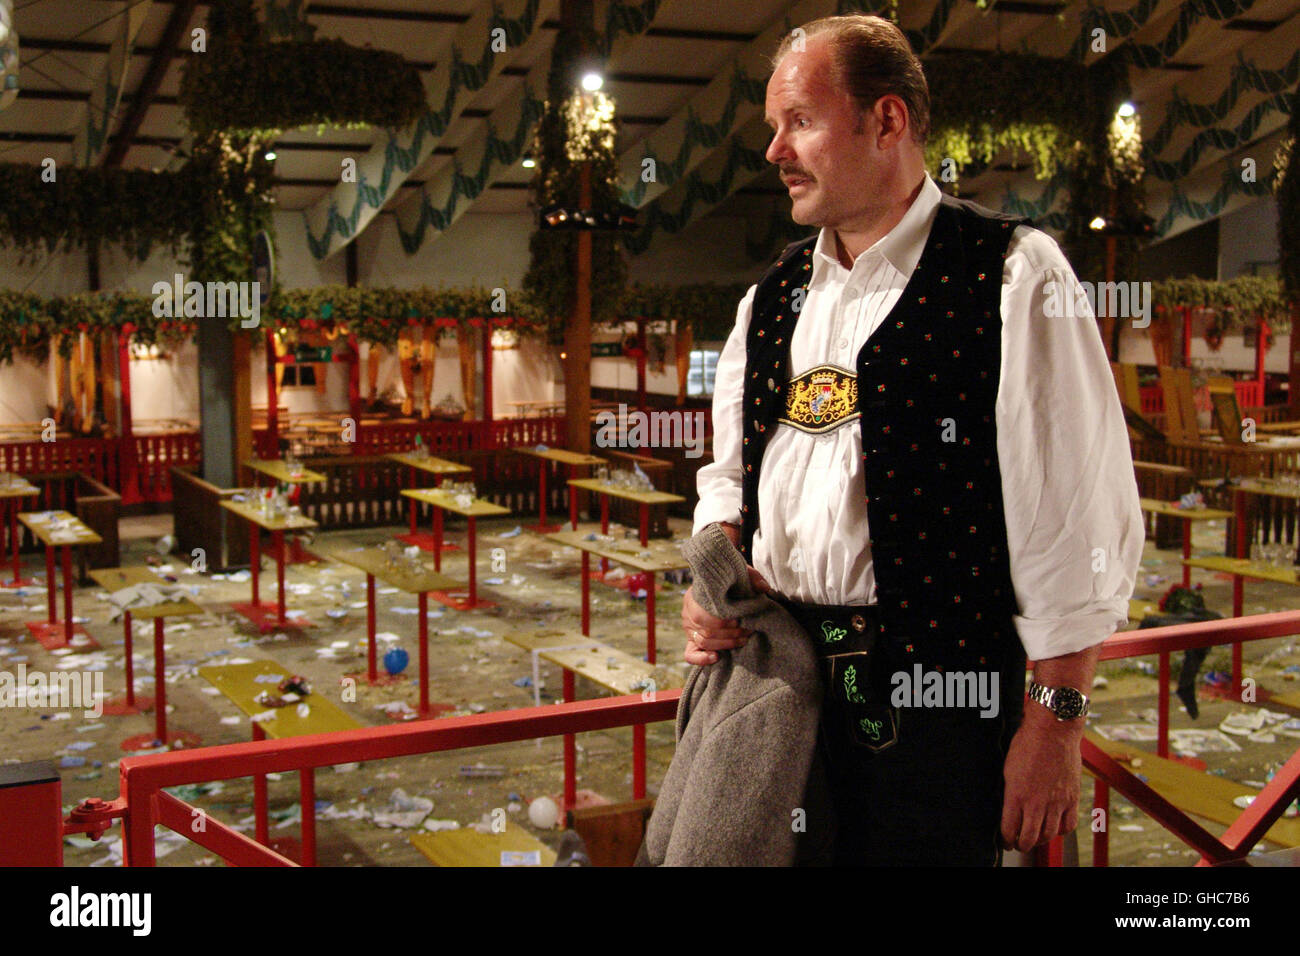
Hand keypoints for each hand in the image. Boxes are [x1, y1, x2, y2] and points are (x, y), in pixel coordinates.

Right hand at [681, 525, 771, 664]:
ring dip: (726, 644)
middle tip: (749, 631)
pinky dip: (701, 659)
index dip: (726, 622)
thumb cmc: (727, 579)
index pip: (707, 615)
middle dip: (731, 634)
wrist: (713, 579)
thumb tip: (765, 589)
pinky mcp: (690, 638)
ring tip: (743, 639)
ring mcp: (688, 627)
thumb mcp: (739, 572)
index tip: (743, 619)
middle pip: (707, 631)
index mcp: (695, 596)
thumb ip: (752, 577)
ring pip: (704, 642)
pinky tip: (716, 657)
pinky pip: (690, 653)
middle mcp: (689, 612)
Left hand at [999, 708, 1082, 852]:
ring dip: (1040, 840)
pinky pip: (1069, 825)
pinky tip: (1055, 826)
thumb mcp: (1008, 768)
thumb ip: (1009, 792)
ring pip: (1049, 835)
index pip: (1009, 829)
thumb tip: (1008, 809)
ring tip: (1035, 837)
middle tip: (1019, 843)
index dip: (1006, 839)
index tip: (1005, 841)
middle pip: (1029, 838)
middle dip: (1022, 844)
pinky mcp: (1072, 798)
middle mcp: (1037, 802)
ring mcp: (1056, 802)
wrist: (1053, 730)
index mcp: (1017, 795)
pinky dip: (1061, 831)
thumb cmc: (1028, 744)